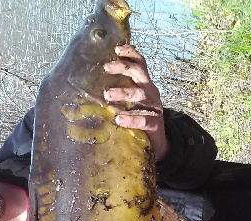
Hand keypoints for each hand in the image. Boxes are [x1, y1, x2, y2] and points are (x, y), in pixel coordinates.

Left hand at [103, 44, 169, 160]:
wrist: (157, 142)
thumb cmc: (139, 117)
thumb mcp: (131, 101)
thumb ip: (120, 91)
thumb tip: (93, 84)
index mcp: (144, 84)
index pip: (140, 63)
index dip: (130, 53)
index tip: (116, 48)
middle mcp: (150, 91)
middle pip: (139, 73)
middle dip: (124, 67)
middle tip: (106, 67)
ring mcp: (154, 107)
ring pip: (139, 95)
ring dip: (123, 93)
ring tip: (107, 95)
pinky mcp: (155, 124)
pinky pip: (143, 119)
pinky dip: (131, 119)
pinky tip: (119, 119)